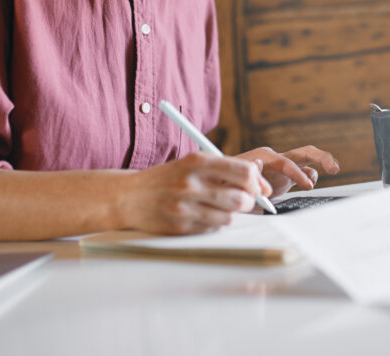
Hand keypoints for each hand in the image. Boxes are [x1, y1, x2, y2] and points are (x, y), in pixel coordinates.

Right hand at [121, 152, 271, 234]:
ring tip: (217, 206)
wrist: (129, 197)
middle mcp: (191, 184)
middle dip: (248, 201)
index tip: (258, 187)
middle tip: (241, 199)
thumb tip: (260, 177)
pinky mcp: (181, 226)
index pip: (244, 172)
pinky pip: (213, 228)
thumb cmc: (167, 178)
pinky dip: (214, 222)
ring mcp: (185, 207)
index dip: (257, 182)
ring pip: (230, 216)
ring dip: (230, 213)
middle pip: (241, 198)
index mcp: (197, 162)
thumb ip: (226, 167)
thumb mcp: (193, 163)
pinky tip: (202, 214)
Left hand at [234, 145, 339, 196]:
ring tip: (330, 172)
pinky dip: (310, 178)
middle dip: (321, 157)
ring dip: (319, 165)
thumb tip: (258, 172)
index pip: (286, 162)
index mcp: (264, 156)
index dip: (297, 174)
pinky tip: (309, 186)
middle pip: (304, 152)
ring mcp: (282, 168)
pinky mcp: (285, 177)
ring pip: (307, 161)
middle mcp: (276, 158)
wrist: (221, 184)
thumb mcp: (230, 181)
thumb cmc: (224, 182)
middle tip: (334, 168)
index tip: (308, 186)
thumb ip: (244, 177)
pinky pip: (304, 174)